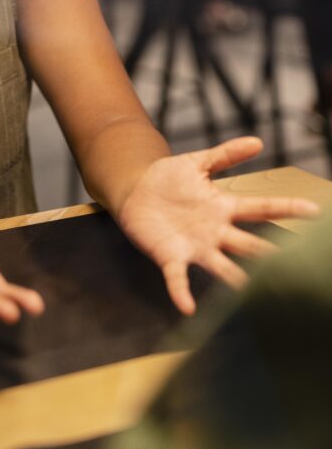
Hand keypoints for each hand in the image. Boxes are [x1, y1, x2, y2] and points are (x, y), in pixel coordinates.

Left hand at [117, 136, 319, 314]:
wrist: (134, 191)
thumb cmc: (168, 178)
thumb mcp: (196, 162)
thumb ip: (225, 155)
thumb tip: (258, 141)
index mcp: (223, 207)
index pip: (261, 209)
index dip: (286, 209)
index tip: (314, 211)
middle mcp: (215, 232)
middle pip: (247, 244)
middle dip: (268, 255)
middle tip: (293, 266)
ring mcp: (194, 247)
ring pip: (221, 266)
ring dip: (234, 280)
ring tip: (249, 293)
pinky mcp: (170, 256)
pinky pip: (178, 277)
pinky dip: (181, 292)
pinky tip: (188, 307)